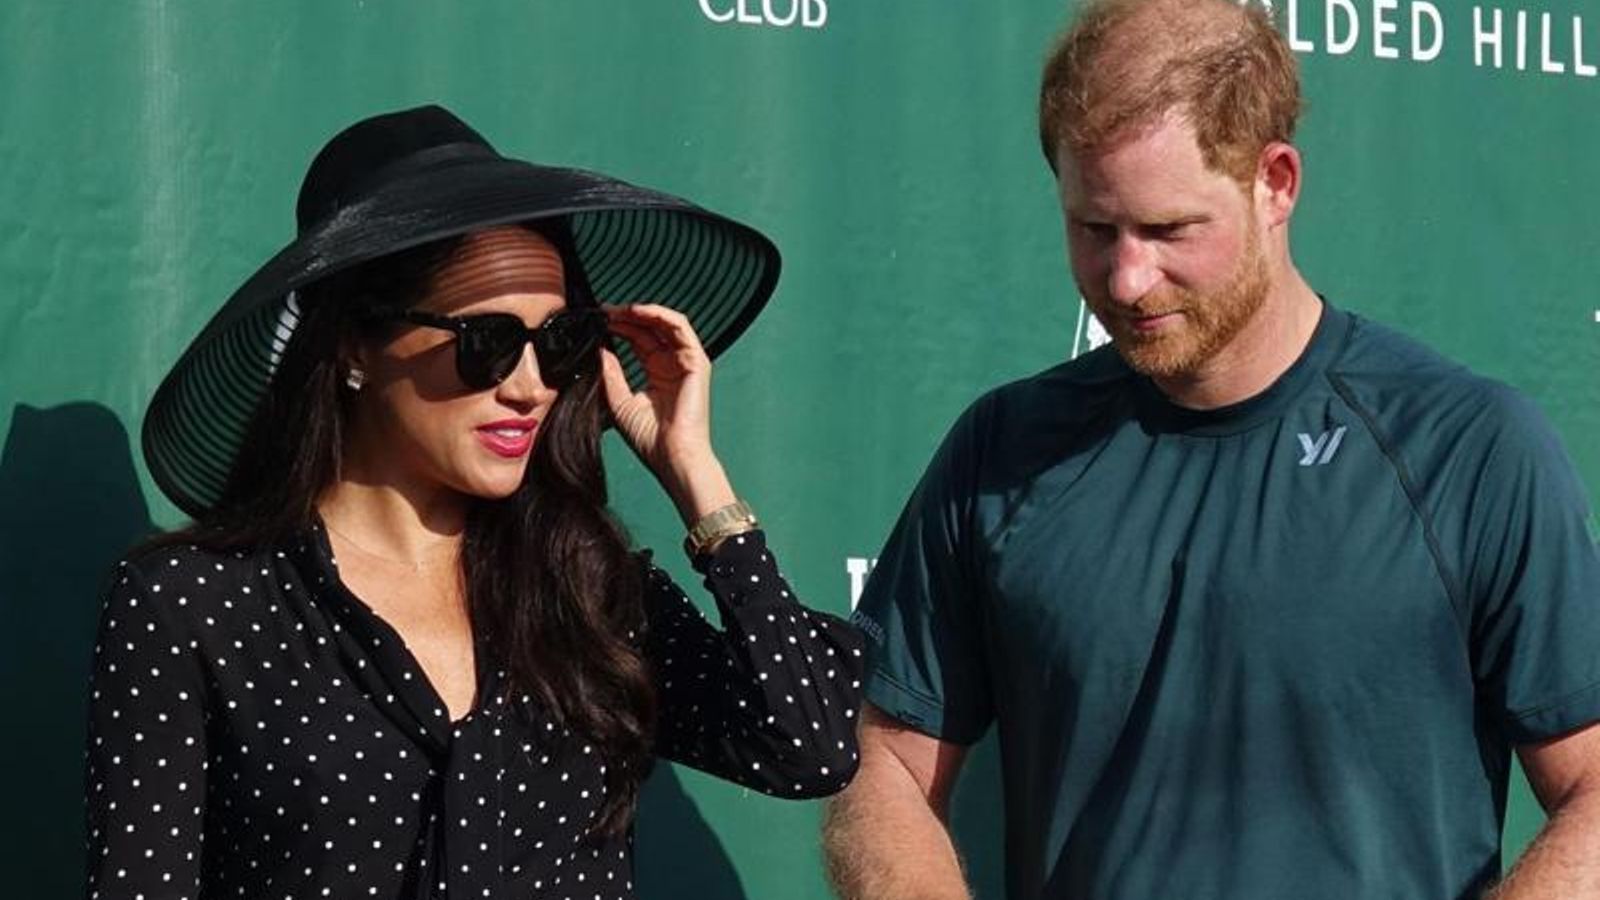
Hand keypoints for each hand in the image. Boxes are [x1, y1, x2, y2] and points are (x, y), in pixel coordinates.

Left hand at [600, 303, 736, 522]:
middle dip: (627, 317)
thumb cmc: (650, 439)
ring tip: (619, 309)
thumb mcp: (620, 402)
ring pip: (666, 324)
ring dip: (642, 312)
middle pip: (651, 329)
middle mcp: (672, 366)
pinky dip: (660, 315)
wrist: (672, 456)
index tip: (597, 321)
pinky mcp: (696, 362)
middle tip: (604, 310)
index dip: (619, 328)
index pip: (638, 341)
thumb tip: (600, 349)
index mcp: (657, 375)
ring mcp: (685, 363)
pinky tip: (638, 312)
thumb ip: (612, 374)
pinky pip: (680, 328)